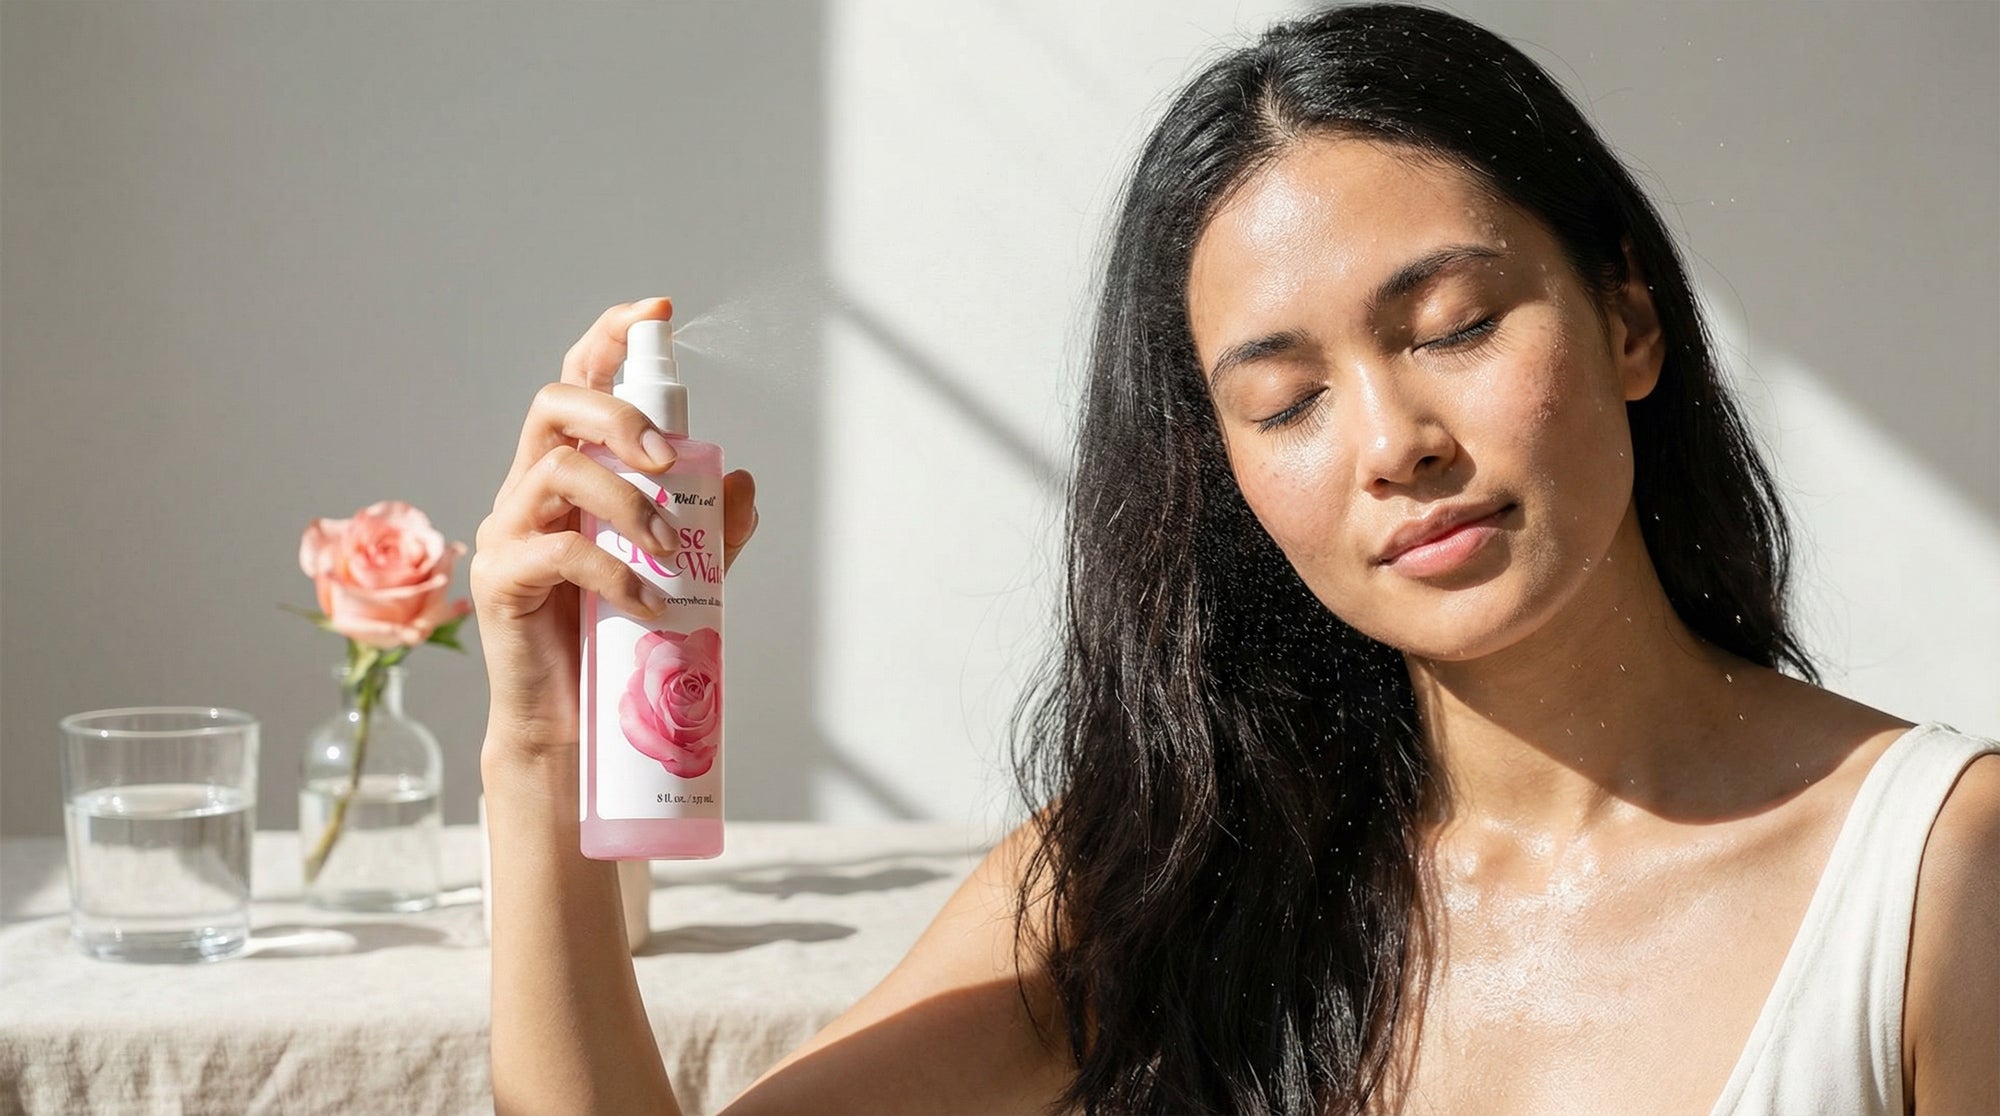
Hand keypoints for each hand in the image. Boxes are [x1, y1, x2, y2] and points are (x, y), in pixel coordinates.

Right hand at [470, 297, 757, 764]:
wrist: (571, 726)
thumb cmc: (614, 640)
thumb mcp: (678, 574)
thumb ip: (707, 529)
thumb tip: (744, 483)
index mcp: (570, 473)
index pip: (578, 384)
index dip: (610, 339)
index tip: (657, 312)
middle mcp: (530, 489)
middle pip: (554, 406)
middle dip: (618, 414)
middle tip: (667, 459)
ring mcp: (507, 531)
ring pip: (558, 469)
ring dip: (628, 502)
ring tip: (669, 553)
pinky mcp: (500, 579)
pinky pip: (558, 550)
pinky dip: (616, 571)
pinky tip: (650, 602)